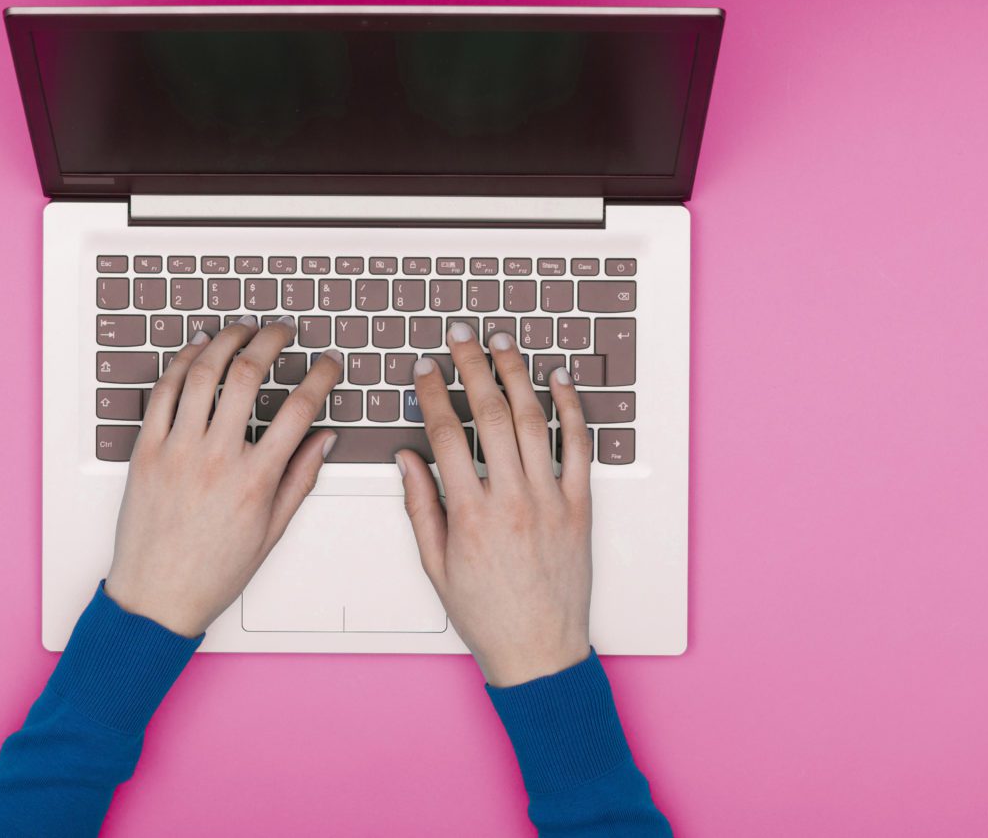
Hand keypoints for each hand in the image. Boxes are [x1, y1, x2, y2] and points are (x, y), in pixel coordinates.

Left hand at [104, 317, 341, 636]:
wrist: (156, 598)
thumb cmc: (212, 571)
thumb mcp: (271, 531)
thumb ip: (300, 479)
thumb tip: (324, 439)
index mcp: (254, 480)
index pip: (299, 410)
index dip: (320, 377)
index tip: (328, 363)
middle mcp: (215, 458)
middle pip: (248, 375)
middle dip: (271, 341)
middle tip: (282, 330)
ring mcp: (176, 451)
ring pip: (203, 373)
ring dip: (226, 341)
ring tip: (242, 330)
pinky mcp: (146, 451)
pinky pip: (163, 392)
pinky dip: (181, 362)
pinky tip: (197, 348)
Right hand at [396, 321, 593, 686]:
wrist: (540, 652)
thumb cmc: (487, 614)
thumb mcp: (436, 565)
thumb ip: (421, 506)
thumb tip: (408, 458)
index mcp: (471, 514)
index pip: (447, 434)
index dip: (432, 393)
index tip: (425, 368)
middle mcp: (512, 500)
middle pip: (492, 414)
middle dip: (472, 366)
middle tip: (461, 335)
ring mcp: (551, 501)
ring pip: (535, 421)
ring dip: (517, 375)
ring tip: (503, 343)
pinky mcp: (580, 507)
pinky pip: (578, 447)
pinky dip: (570, 409)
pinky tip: (558, 381)